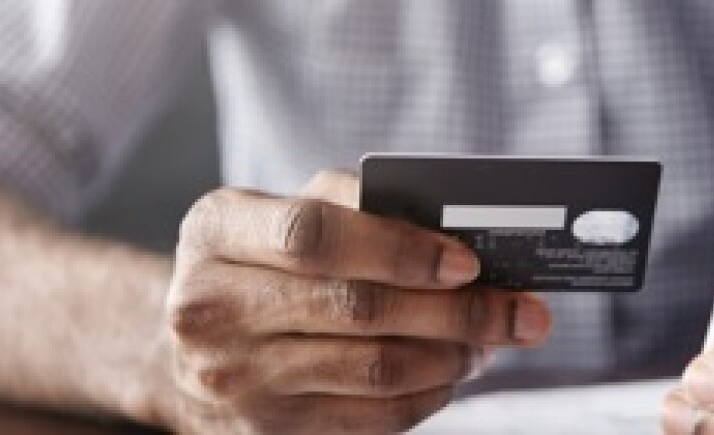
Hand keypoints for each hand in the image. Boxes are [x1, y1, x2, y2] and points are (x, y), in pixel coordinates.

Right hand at [157, 171, 551, 433]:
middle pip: (358, 309)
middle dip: (458, 310)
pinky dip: (429, 394)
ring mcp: (234, 377)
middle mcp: (210, 306)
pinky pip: (371, 417)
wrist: (194, 343)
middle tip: (519, 309)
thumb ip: (357, 203)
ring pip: (374, 369)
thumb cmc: (263, 261)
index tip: (468, 261)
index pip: (313, 237)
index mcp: (216, 229)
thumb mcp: (285, 210)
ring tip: (491, 339)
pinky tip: (454, 371)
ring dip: (454, 355)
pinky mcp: (266, 429)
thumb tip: (458, 232)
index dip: (400, 249)